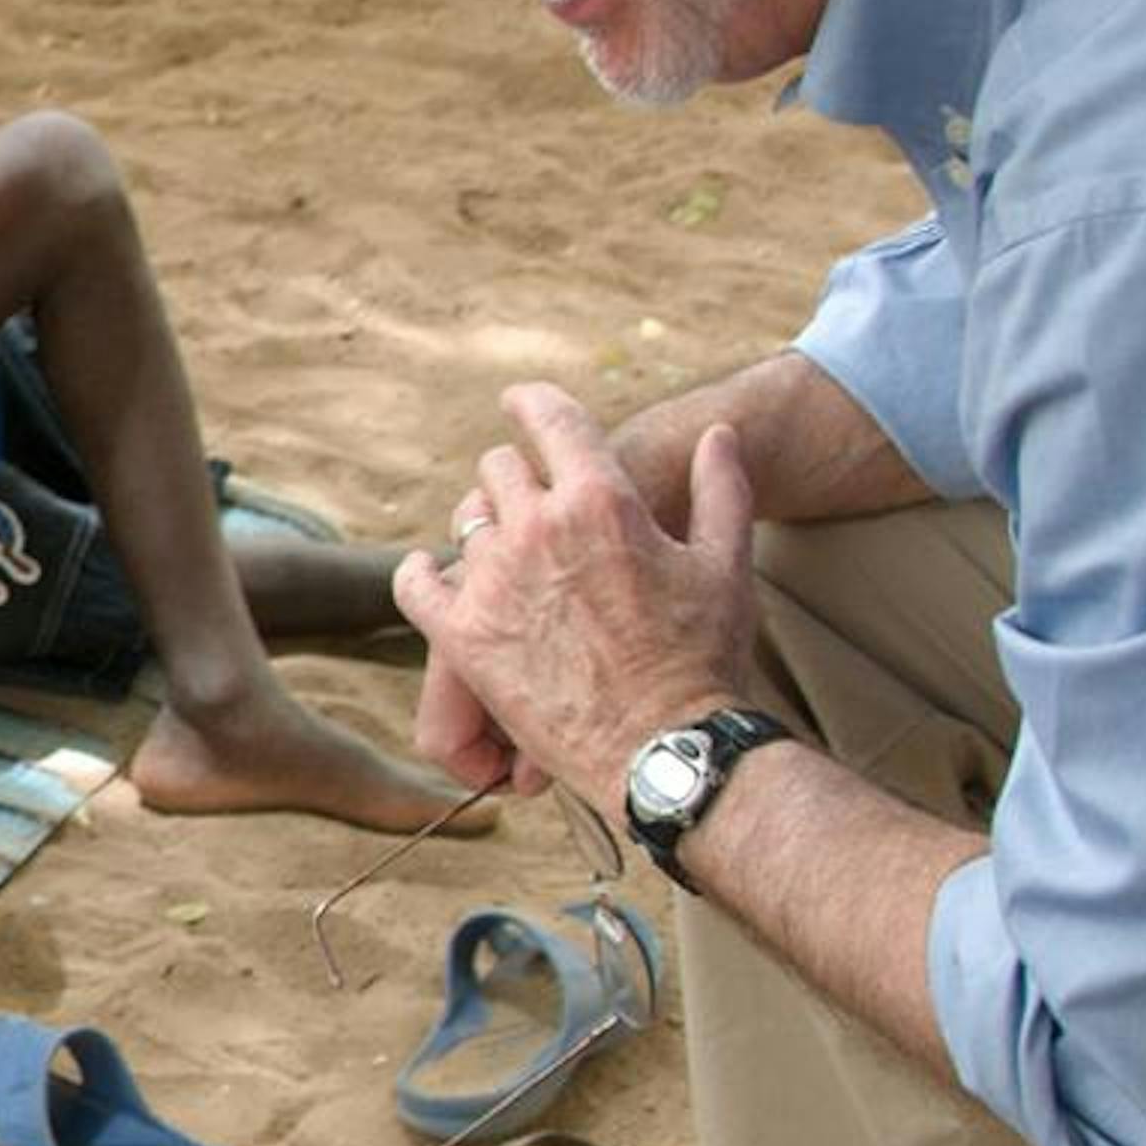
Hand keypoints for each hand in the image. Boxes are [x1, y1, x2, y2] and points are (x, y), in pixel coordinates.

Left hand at [389, 384, 766, 806]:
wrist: (666, 744)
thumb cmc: (705, 656)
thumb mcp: (728, 562)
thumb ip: (723, 487)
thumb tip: (717, 433)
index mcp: (601, 500)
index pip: (551, 421)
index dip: (532, 403)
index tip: (518, 400)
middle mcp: (537, 529)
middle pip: (500, 469)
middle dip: (514, 474)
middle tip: (526, 494)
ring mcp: (494, 581)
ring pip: (467, 521)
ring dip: (485, 525)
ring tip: (502, 545)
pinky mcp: (463, 635)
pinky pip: (417, 583)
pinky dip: (422, 573)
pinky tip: (432, 571)